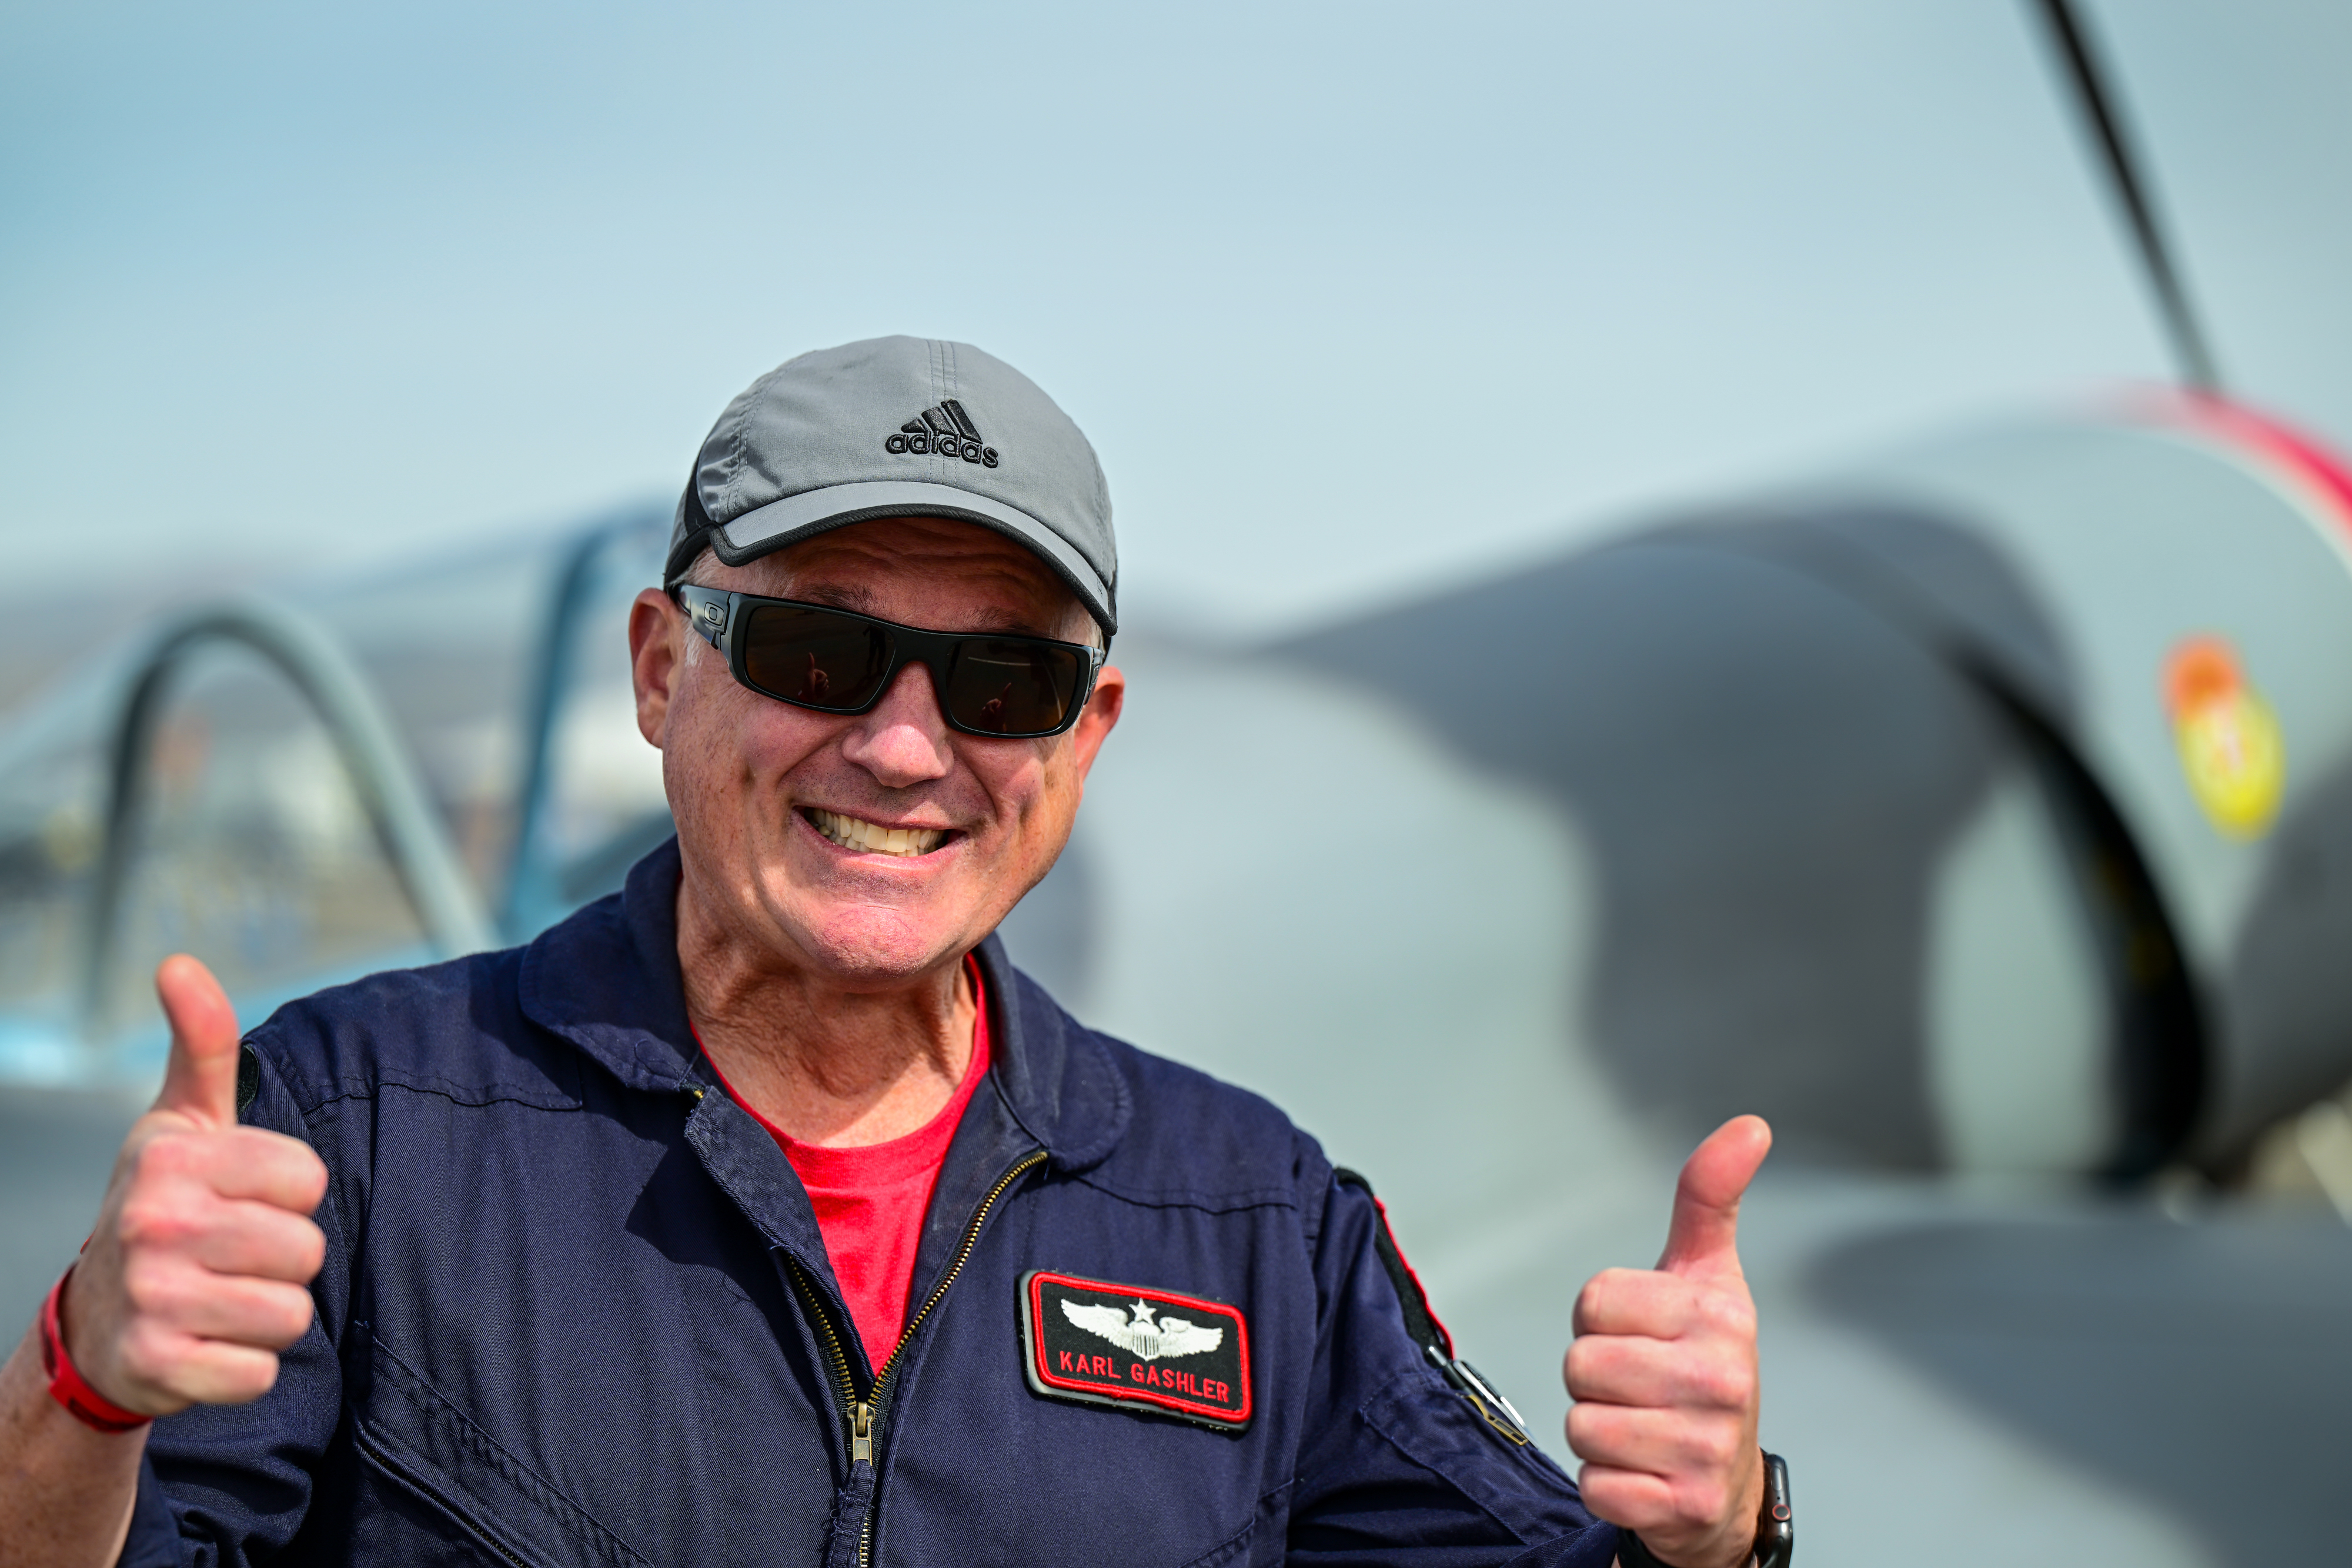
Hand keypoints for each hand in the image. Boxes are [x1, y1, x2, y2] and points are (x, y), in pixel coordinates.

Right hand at [60, 956, 328, 1415]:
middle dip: (284, 1258)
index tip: (245, 1197)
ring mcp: (151, 1299)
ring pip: (291, 1313)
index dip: (290, 1194)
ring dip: (270, 1312)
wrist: (97, 1319)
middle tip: (233, 1255)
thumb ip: (201, 1042)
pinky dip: (246, 1367)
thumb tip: (178, 962)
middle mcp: (154, 1223)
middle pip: (306, 1249)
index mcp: (171, 1158)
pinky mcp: (158, 1368)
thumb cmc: (165, 1202)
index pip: (309, 1180)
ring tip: (223, 1296)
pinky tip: (208, 1344)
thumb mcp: (183, 1119)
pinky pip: (260, 1372)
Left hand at [1565, 1116, 1769, 1567]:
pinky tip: (1643, 1475)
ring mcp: (1706, 1447)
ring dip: (1597, 1432)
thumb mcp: (1707, 1276)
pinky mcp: (1684, 1506)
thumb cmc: (1702, 1365)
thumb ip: (1710, 1198)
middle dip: (1594, 1378)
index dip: (1600, 1320)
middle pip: (1580, 1363)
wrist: (1726, 1484)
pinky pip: (1595, 1486)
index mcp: (1720, 1315)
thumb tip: (1750, 1126)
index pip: (1593, 1300)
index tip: (1640, 1334)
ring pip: (1581, 1423)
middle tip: (1639, 1388)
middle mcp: (1722, 1379)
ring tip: (1641, 1429)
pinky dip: (1606, 1484)